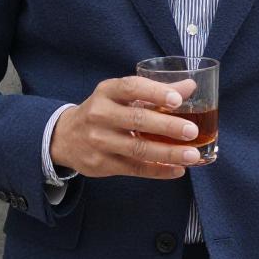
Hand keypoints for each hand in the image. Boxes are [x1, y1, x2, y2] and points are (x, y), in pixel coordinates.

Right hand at [50, 75, 200, 179]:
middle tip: (192, 131)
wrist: (65, 137)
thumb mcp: (122, 95)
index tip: (177, 99)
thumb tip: (190, 87)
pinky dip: (158, 171)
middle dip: (167, 126)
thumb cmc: (104, 111)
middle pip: (137, 120)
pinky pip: (135, 169)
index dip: (155, 92)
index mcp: (107, 91)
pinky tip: (178, 169)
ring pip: (138, 148)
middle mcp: (100, 115)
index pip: (131, 88)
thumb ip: (155, 91)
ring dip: (168, 153)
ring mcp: (99, 141)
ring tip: (193, 155)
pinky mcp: (102, 164)